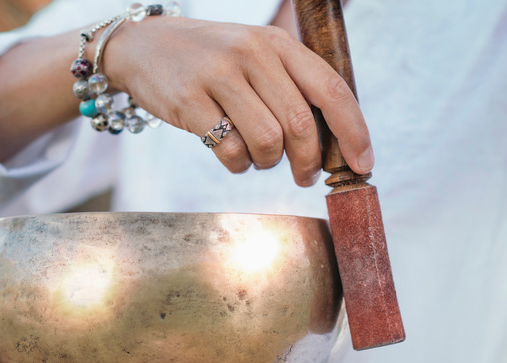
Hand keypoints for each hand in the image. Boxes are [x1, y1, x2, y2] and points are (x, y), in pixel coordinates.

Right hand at [105, 17, 372, 185]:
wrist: (144, 46)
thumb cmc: (210, 60)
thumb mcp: (255, 55)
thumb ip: (291, 87)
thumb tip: (334, 142)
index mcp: (277, 43)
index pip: (331, 89)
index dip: (354, 132)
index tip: (362, 165)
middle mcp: (252, 54)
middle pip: (301, 124)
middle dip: (309, 161)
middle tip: (304, 176)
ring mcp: (219, 75)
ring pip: (268, 141)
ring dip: (268, 163)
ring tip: (257, 157)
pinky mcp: (189, 100)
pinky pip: (229, 151)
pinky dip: (237, 165)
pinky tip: (232, 155)